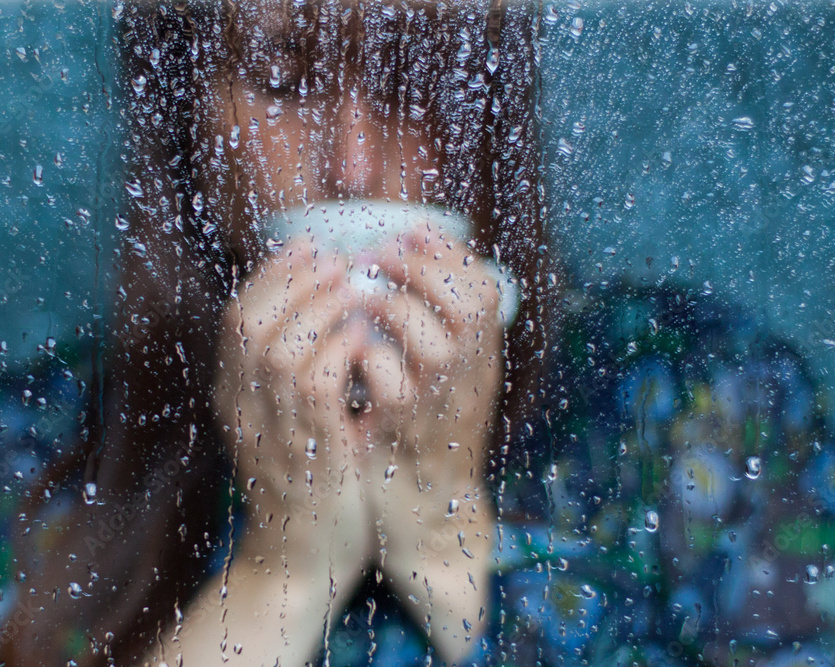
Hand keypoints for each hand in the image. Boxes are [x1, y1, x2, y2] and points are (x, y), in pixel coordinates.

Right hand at [191, 242, 373, 664]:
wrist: (300, 558)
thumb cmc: (307, 481)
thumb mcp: (284, 420)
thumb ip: (288, 371)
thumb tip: (315, 309)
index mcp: (233, 397)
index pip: (236, 319)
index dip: (272, 274)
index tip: (309, 247)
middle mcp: (242, 410)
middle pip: (247, 324)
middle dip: (293, 280)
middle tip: (335, 259)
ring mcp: (270, 433)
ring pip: (279, 348)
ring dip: (319, 308)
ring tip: (354, 288)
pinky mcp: (309, 452)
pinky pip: (316, 386)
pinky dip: (337, 351)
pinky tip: (361, 337)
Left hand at [358, 227, 502, 661]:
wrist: (431, 514)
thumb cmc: (428, 435)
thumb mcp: (445, 378)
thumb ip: (439, 329)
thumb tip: (416, 267)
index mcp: (482, 359)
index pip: (486, 288)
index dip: (450, 254)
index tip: (411, 232)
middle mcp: (471, 380)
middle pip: (468, 304)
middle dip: (420, 270)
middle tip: (378, 257)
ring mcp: (441, 408)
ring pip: (435, 340)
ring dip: (391, 308)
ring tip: (359, 298)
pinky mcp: (405, 434)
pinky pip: (391, 382)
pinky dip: (366, 357)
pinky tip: (348, 350)